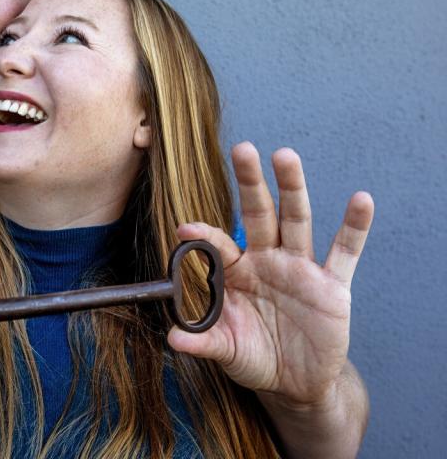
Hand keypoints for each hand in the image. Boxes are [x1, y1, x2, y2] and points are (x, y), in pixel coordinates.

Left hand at [167, 142, 373, 408]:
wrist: (296, 383)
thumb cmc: (255, 356)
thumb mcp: (226, 350)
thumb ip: (201, 341)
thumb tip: (171, 340)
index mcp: (237, 272)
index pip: (219, 246)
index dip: (204, 236)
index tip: (184, 229)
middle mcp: (268, 261)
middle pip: (260, 214)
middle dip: (251, 183)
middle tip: (242, 149)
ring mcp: (301, 269)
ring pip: (297, 221)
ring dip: (293, 188)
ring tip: (285, 155)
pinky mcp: (332, 286)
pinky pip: (345, 252)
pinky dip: (355, 227)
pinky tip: (362, 200)